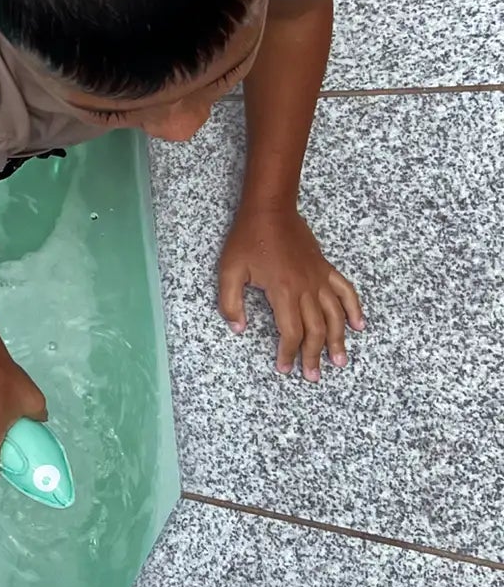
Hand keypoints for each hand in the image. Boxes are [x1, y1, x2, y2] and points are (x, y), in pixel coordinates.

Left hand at [218, 206, 363, 380]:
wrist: (270, 210)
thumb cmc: (246, 239)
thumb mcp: (228, 271)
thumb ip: (230, 303)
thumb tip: (238, 329)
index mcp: (282, 290)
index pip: (290, 331)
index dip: (288, 352)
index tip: (285, 368)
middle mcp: (305, 287)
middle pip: (315, 329)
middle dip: (314, 355)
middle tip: (314, 376)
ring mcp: (319, 278)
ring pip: (335, 314)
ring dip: (338, 340)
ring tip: (340, 361)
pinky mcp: (325, 268)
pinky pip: (346, 290)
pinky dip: (354, 308)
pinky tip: (358, 325)